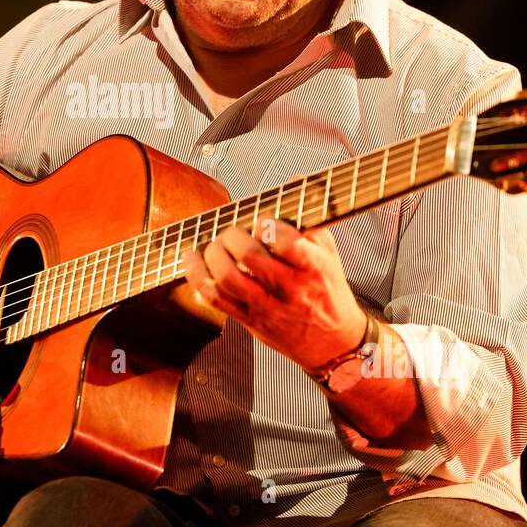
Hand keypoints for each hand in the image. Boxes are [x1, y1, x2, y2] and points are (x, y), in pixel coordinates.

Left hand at [182, 220, 366, 373]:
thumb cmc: (328, 293)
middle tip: (233, 231)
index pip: (288, 243)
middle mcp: (289, 289)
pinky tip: (193, 261)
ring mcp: (267, 307)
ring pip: (228, 279)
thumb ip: (309, 218)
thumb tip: (296, 181)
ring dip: (213, 255)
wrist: (332, 345)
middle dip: (233, 236)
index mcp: (313, 268)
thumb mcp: (328, 253)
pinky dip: (197, 277)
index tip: (262, 220)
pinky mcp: (249, 320)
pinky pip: (215, 299)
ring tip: (214, 245)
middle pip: (250, 257)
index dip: (268, 225)